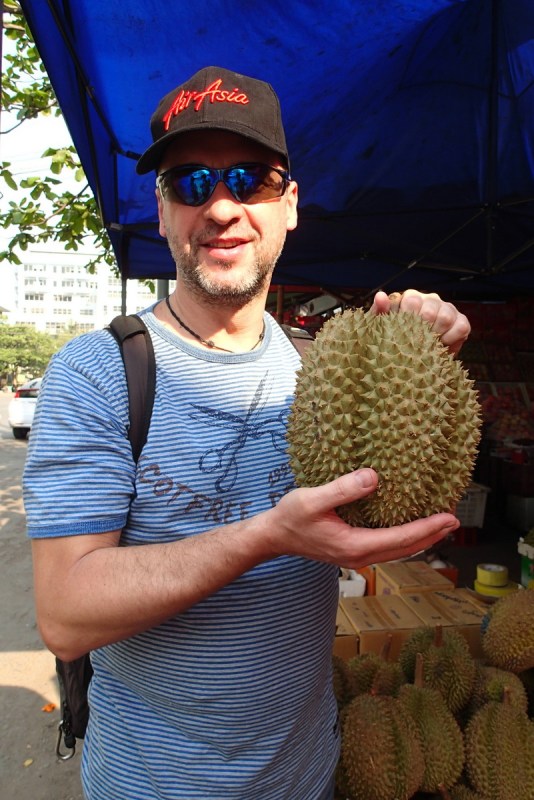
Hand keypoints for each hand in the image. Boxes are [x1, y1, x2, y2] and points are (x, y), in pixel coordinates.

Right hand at [270, 468, 458, 567]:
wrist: (274, 536)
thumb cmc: (290, 517)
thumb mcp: (312, 499)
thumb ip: (343, 489)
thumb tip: (373, 477)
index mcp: (353, 546)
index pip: (400, 539)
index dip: (427, 528)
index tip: (449, 518)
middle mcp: (359, 555)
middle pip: (405, 549)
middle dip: (431, 535)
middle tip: (455, 520)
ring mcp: (357, 556)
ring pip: (398, 550)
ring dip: (421, 538)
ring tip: (440, 524)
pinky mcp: (354, 550)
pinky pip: (388, 547)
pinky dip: (405, 538)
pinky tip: (411, 527)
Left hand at [370, 289, 469, 355]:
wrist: (412, 356)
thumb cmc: (394, 338)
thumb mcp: (382, 326)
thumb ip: (379, 311)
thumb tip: (380, 296)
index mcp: (411, 297)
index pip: (412, 300)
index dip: (408, 319)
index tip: (404, 333)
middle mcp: (430, 299)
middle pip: (430, 310)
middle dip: (423, 330)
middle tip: (416, 342)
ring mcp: (447, 308)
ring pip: (446, 317)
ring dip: (437, 334)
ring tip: (428, 345)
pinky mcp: (461, 320)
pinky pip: (462, 326)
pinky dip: (452, 339)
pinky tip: (442, 345)